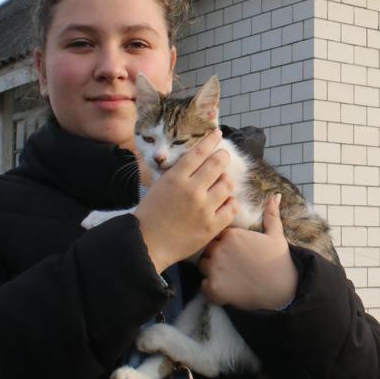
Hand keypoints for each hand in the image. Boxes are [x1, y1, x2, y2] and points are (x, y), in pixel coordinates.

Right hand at [134, 129, 237, 271]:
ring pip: (227, 184)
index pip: (199, 152)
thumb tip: (194, 159)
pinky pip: (231, 207)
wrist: (148, 244)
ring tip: (221, 184)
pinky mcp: (212, 225)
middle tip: (223, 158)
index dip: (211, 140)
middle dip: (223, 157)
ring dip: (226, 181)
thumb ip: (177, 173)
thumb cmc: (150, 214)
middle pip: (218, 164)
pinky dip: (230, 202)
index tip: (218, 134)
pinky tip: (225, 203)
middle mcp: (192, 190)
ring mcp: (204, 208)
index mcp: (176, 178)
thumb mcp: (158, 186)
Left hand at [199, 193, 297, 310]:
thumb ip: (271, 214)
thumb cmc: (279, 260)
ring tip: (229, 275)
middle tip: (231, 264)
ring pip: (203, 266)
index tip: (235, 250)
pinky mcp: (214, 288)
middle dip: (215, 254)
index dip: (223, 241)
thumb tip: (276, 195)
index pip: (216, 233)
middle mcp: (220, 249)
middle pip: (207, 248)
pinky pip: (203, 285)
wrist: (282, 288)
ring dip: (211, 270)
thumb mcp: (276, 234)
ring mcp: (215, 269)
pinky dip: (211, 288)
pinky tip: (227, 288)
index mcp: (232, 234)